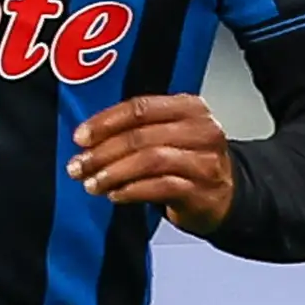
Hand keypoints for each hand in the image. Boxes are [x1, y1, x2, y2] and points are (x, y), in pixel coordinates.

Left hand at [68, 92, 235, 231]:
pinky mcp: (202, 191)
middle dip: (102, 152)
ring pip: (150, 161)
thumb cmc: (189, 161)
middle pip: (141, 136)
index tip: (80, 138)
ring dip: (113, 173)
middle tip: (78, 166)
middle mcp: (201, 130)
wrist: (225, 196)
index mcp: (190, 108)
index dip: (105, 122)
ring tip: (93, 183)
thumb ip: (136, 129)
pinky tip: (115, 195)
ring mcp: (204, 162)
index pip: (140, 108)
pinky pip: (160, 188)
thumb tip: (88, 140)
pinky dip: (132, 191)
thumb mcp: (169, 134)